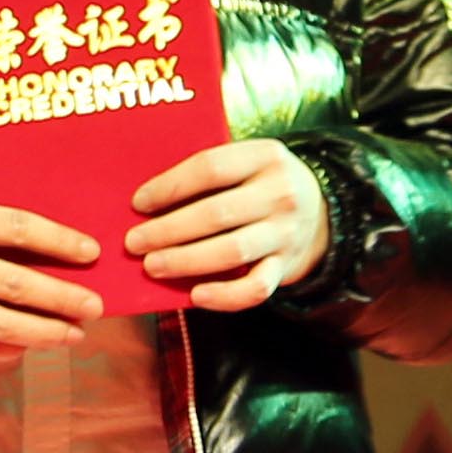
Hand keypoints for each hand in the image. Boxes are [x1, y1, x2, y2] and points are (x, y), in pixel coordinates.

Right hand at [0, 196, 103, 358]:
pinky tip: (31, 346)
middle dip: (62, 298)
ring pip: (0, 323)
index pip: (16, 228)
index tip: (89, 252)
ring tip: (73, 333)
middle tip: (94, 305)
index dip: (58, 242)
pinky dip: (9, 349)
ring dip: (44, 332)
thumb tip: (43, 247)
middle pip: (15, 284)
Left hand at [124, 138, 327, 310]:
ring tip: (152, 265)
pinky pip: (256, 288)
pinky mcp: (286, 266)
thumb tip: (145, 202)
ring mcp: (286, 232)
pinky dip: (224, 296)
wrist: (316, 211)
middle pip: (216, 213)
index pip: (211, 168)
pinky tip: (195, 296)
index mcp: (265, 156)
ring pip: (232, 251)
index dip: (170, 186)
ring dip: (185, 261)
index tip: (138, 203)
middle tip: (134, 243)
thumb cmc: (258, 185)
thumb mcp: (246, 162)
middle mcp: (281, 193)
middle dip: (168, 230)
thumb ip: (208, 175)